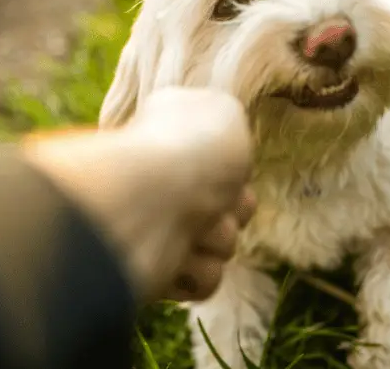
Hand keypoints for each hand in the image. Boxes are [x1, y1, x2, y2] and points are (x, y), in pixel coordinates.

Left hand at [22, 87, 255, 302]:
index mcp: (177, 145)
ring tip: (193, 226)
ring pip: (224, 246)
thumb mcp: (220, 110)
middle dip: (232, 208)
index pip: (227, 168)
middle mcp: (167, 188)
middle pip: (231, 210)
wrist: (152, 197)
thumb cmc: (189, 146)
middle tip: (214, 200)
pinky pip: (207, 278)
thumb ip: (220, 119)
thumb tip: (214, 132)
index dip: (237, 173)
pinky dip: (200, 269)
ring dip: (216, 236)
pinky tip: (181, 254)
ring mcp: (163, 232)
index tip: (232, 170)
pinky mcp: (161, 273)